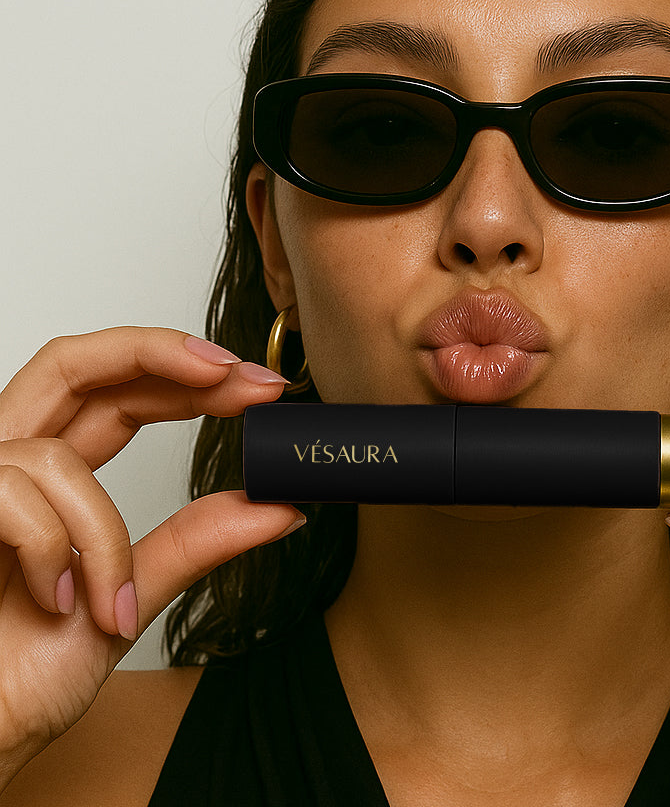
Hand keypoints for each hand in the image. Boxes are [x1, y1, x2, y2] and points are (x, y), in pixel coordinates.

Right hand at [0, 327, 303, 786]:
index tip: (258, 388)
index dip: (184, 376)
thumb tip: (280, 509)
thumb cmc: (25, 675)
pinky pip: (16, 493)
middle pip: (77, 365)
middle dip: (166, 355)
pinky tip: (58, 601)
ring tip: (112, 602)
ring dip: (102, 536)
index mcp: (52, 478)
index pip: (118, 395)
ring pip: (56, 456)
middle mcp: (7, 465)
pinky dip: (56, 552)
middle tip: (245, 380)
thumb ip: (196, 542)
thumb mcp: (135, 594)